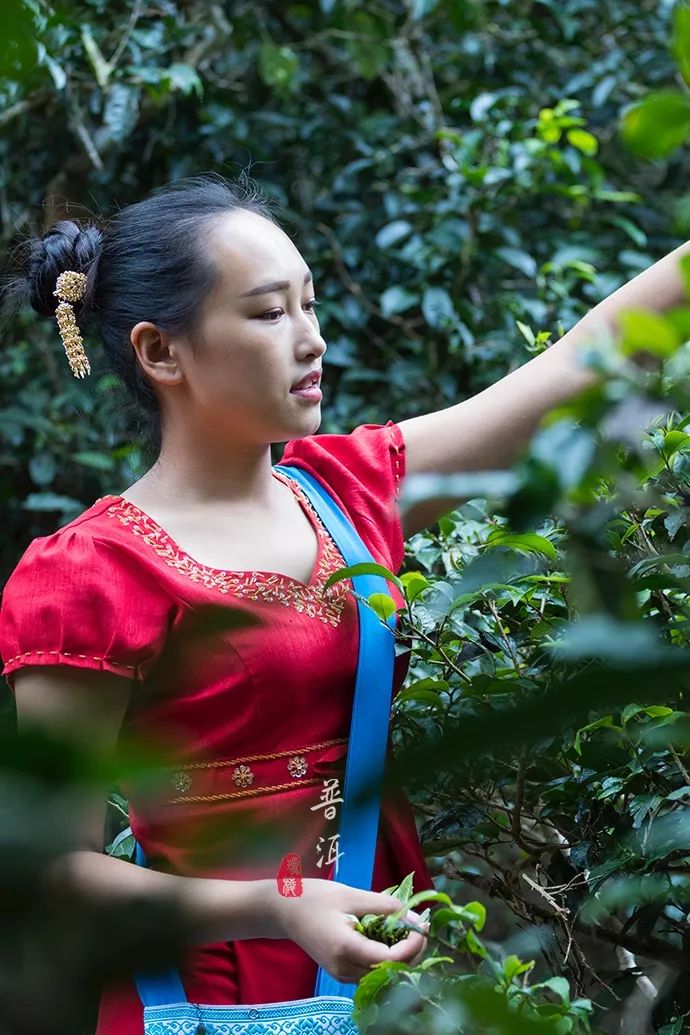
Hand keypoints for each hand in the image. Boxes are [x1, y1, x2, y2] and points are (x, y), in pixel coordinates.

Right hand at [271, 878, 428, 983]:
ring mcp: (341, 974)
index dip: (412, 945)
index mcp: (345, 948)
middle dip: (412, 952)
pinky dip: (388, 958)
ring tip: (410, 929)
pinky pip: (372, 971)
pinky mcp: (341, 972)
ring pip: (383, 974)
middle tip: (422, 926)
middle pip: (390, 972)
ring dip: (402, 956)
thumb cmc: (315, 897)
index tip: (423, 925)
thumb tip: (415, 916)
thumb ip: (385, 906)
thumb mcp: (352, 895)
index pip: (390, 959)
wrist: (283, 910)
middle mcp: (344, 969)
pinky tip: (392, 937)